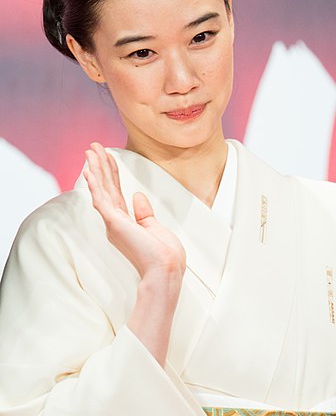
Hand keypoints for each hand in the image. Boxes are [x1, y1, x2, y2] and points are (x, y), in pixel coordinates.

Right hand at [83, 143, 185, 280]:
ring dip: (95, 169)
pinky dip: (95, 185)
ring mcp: (113, 221)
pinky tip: (89, 172)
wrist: (166, 269)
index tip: (106, 156)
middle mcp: (115, 220)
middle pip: (106, 186)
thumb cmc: (163, 254)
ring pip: (102, 189)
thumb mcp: (154, 228)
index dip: (110, 172)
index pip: (116, 190)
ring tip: (90, 152)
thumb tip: (137, 196)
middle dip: (100, 165)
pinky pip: (102, 200)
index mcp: (125, 220)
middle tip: (93, 146)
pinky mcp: (114, 223)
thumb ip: (144, 213)